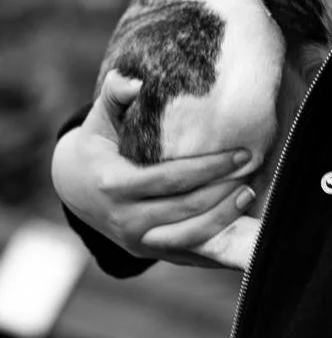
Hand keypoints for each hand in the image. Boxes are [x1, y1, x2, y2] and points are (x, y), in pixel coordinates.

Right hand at [51, 72, 255, 268]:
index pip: (170, 179)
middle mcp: (125, 220)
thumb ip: (114, 94)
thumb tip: (136, 81)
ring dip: (223, 219)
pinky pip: (185, 255)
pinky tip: (240, 233)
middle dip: (222, 191)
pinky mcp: (146, 253)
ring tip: (248, 195)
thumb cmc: (95, 145)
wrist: (72, 188)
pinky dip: (214, 249)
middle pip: (184, 210)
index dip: (208, 168)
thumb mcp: (98, 119)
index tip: (240, 153)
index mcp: (114, 186)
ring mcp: (136, 241)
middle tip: (252, 170)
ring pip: (187, 237)